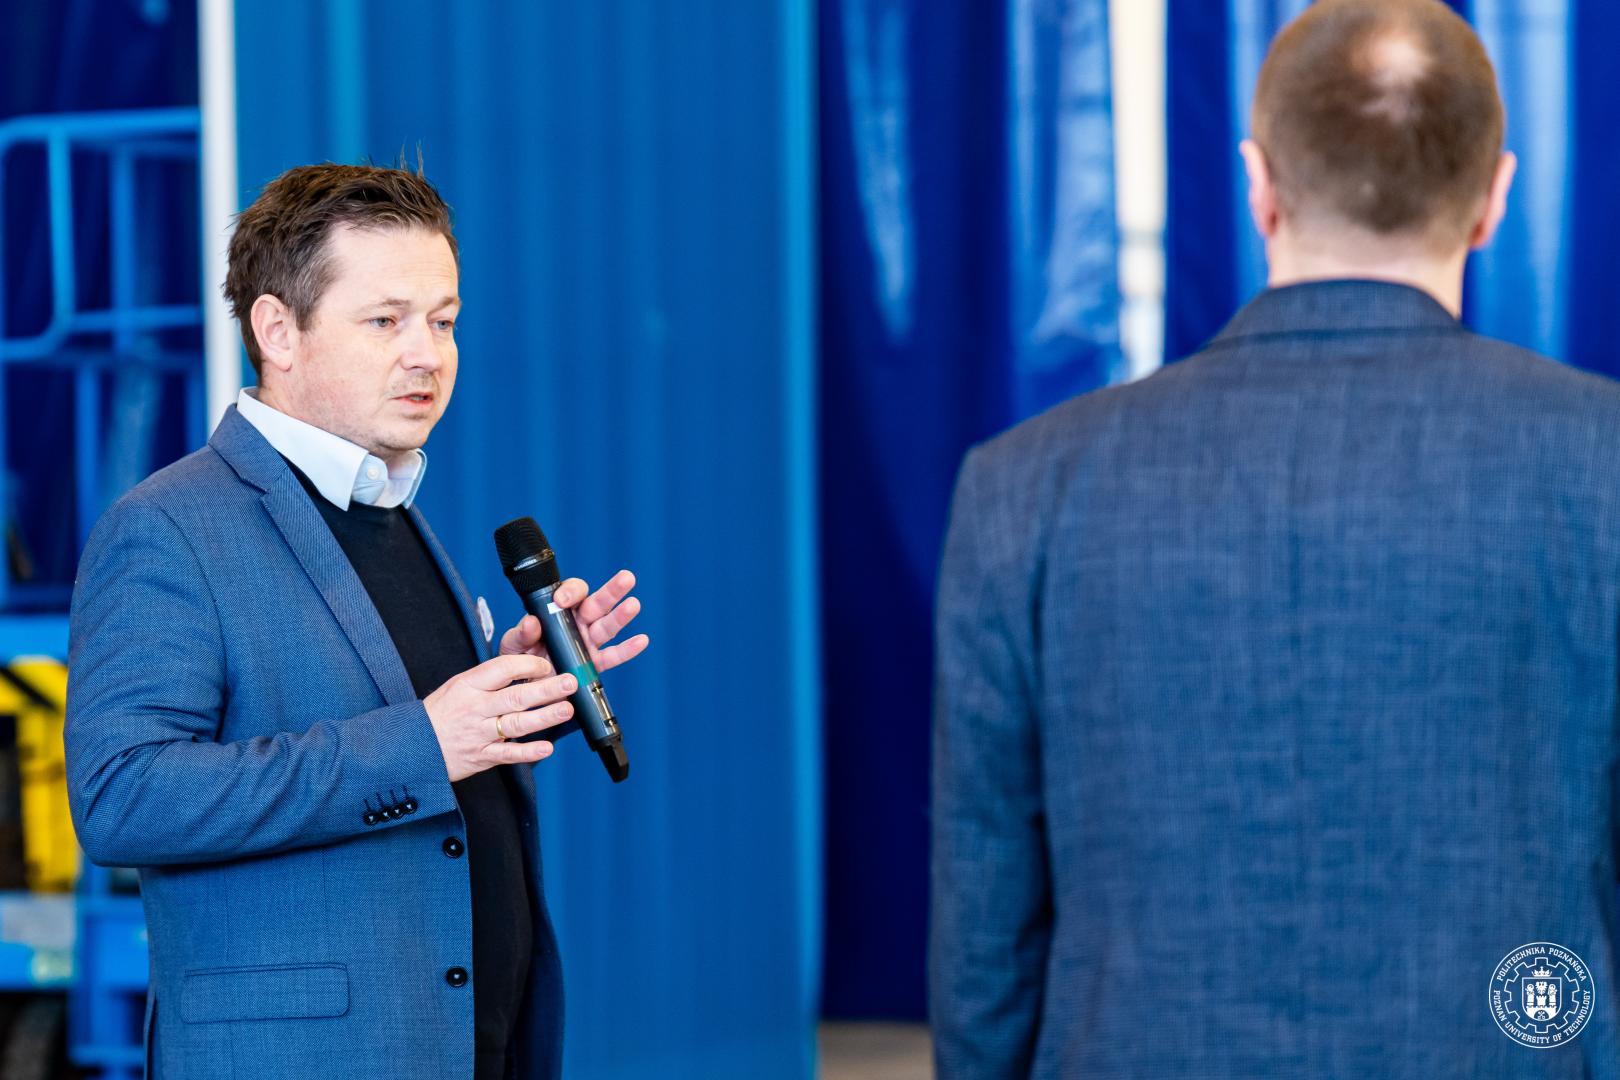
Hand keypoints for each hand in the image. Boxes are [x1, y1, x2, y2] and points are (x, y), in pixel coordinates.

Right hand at [424, 653, 578, 781]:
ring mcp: (478, 733)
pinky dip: (527, 752)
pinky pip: (507, 755)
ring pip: (516, 724)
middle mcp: (475, 707)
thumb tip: (527, 667)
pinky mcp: (481, 756)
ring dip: (544, 717)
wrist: (411, 746)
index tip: (547, 665)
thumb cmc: (441, 712)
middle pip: (516, 696)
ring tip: (567, 709)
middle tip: (570, 682)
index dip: (528, 665)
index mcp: (469, 684)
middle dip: (546, 689)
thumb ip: (490, 678)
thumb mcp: (459, 685)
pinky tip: (547, 748)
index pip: (503, 669)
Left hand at [498, 569, 649, 671]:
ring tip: (633, 605)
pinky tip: (641, 641)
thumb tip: (531, 623)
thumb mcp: (513, 646)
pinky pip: (612, 656)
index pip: (571, 594)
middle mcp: (578, 624)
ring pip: (608, 626)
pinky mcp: (594, 665)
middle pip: (598, 603)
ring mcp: (589, 643)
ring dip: (622, 615)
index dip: (570, 593)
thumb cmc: (519, 661)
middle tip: (626, 578)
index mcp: (559, 613)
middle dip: (612, 590)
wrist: (523, 690)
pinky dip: (627, 650)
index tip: (561, 601)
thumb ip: (521, 634)